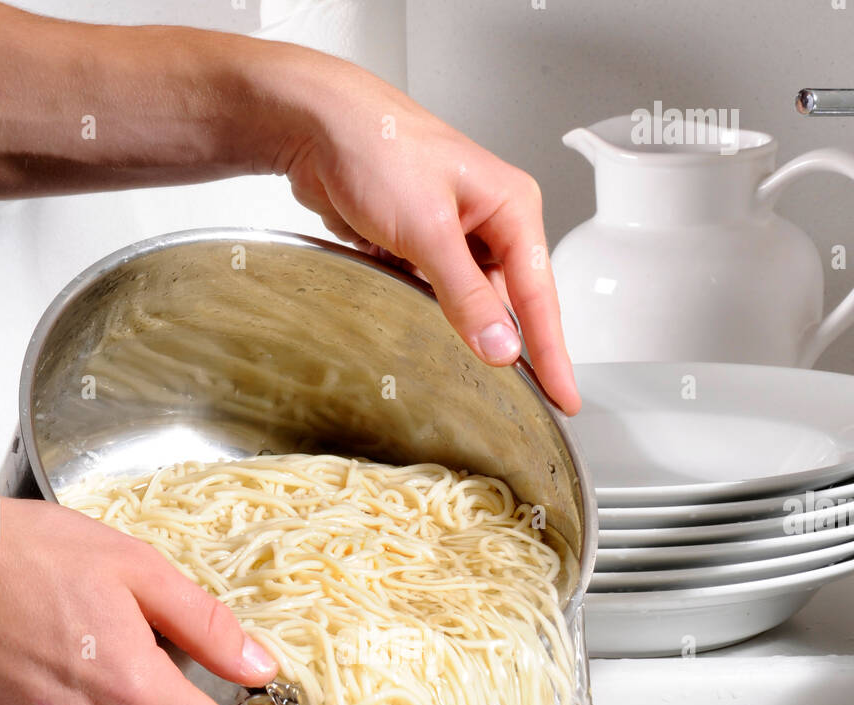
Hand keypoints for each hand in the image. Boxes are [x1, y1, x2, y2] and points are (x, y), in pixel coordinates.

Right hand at [0, 484, 276, 704]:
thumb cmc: (15, 551)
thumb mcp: (134, 567)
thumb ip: (204, 624)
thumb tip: (256, 663)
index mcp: (129, 682)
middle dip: (142, 680)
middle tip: (108, 623)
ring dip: (90, 688)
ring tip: (54, 630)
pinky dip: (42, 698)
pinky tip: (22, 653)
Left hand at [275, 54, 580, 414]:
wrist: (314, 126)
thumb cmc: (375, 146)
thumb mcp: (427, 229)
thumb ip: (466, 295)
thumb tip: (501, 347)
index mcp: (511, 207)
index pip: (541, 295)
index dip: (553, 353)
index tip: (566, 398)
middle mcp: (491, 222)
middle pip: (514, 304)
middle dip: (513, 348)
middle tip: (528, 402)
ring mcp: (455, 237)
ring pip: (475, 305)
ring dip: (467, 332)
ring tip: (472, 371)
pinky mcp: (422, 249)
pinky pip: (439, 299)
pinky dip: (433, 318)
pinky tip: (427, 335)